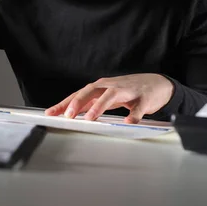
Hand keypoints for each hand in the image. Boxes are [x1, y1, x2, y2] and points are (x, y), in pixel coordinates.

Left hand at [44, 74, 174, 123]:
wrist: (156, 84)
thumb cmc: (127, 92)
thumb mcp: (106, 97)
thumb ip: (90, 105)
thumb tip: (70, 114)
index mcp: (100, 87)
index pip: (78, 94)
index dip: (63, 103)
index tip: (50, 113)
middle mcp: (110, 86)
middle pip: (91, 91)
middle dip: (77, 102)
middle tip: (67, 114)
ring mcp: (127, 91)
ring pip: (111, 96)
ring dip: (99, 106)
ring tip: (90, 118)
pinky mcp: (143, 98)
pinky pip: (138, 107)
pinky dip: (133, 114)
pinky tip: (128, 121)